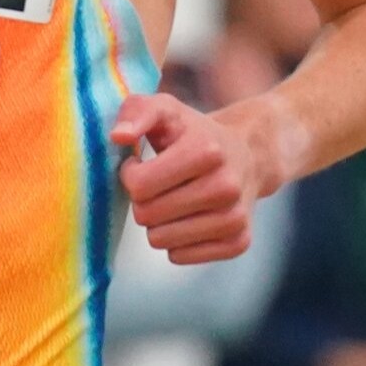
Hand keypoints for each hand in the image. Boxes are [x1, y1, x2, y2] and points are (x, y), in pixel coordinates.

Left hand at [112, 94, 256, 265]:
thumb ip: (135, 112)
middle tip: (156, 184)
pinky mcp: (238, 242)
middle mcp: (226, 186)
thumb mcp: (165, 109)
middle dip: (141, 200)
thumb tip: (118, 136)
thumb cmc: (194, 132)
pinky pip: (179, 256)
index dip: (130, 175)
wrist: (248, 155)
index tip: (140, 163)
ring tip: (171, 199)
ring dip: (157, 222)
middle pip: (147, 215)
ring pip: (160, 241)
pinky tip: (187, 217)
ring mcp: (235, 218)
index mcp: (207, 151)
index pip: (139, 185)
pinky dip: (175, 240)